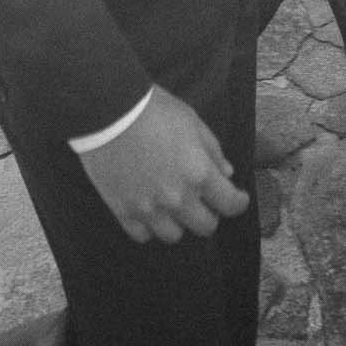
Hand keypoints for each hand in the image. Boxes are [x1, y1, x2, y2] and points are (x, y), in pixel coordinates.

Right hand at [76, 85, 248, 244]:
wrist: (108, 110)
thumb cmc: (154, 109)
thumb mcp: (192, 121)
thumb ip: (212, 150)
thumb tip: (226, 173)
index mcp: (199, 174)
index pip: (230, 204)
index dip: (238, 202)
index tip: (237, 198)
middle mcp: (178, 198)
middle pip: (205, 226)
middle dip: (209, 213)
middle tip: (202, 201)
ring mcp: (149, 208)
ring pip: (173, 235)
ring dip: (178, 222)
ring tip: (172, 207)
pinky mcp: (123, 211)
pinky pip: (142, 235)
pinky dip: (148, 227)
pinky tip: (148, 212)